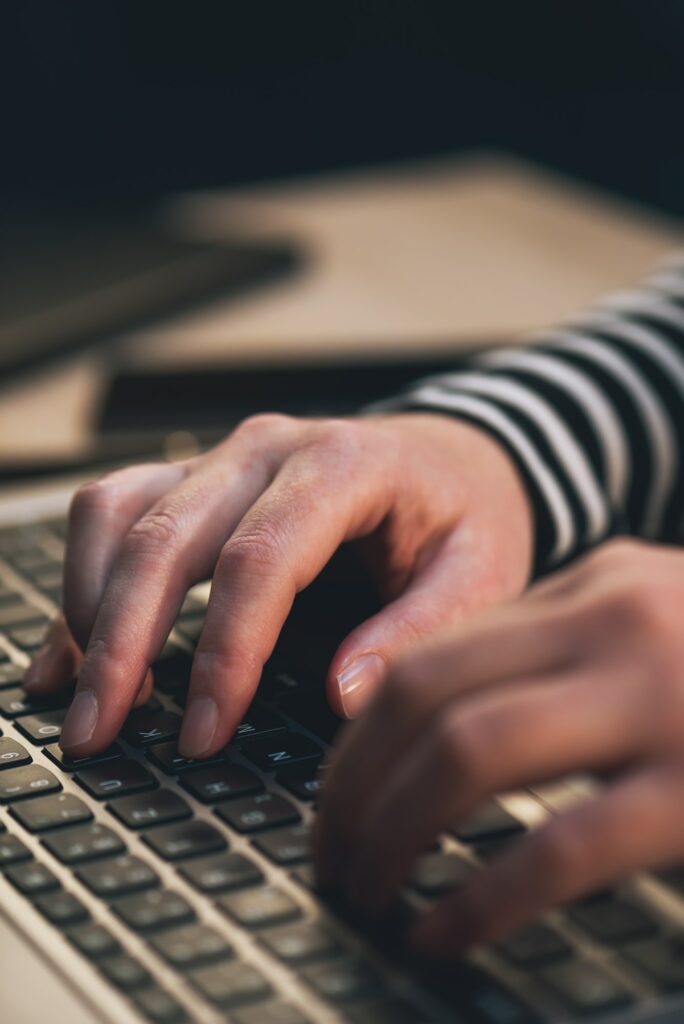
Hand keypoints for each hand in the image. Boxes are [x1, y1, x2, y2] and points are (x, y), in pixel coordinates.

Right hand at [23, 413, 531, 758]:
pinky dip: (82, 581)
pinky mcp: (199, 480)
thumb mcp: (482, 573)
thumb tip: (343, 695)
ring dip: (89, 607)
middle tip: (98, 732)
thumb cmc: (467, 516)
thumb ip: (420, 629)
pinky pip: (113, 514)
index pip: (261, 558)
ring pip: (118, 513)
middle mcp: (268, 450)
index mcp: (344, 464)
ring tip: (87, 700)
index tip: (204, 733)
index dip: (225, 651)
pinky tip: (67, 653)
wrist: (452, 458)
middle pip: (166, 536)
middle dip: (121, 641)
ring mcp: (224, 459)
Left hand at [315, 539, 683, 953]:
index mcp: (599, 586)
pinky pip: (561, 847)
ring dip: (393, 830)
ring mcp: (663, 700)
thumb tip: (440, 714)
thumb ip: (563, 645)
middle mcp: (619, 624)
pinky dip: (482, 896)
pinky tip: (443, 932)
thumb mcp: (656, 621)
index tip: (333, 796)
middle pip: (427, 696)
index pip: (432, 653)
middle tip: (328, 852)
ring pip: (471, 754)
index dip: (357, 736)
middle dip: (352, 786)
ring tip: (364, 889)